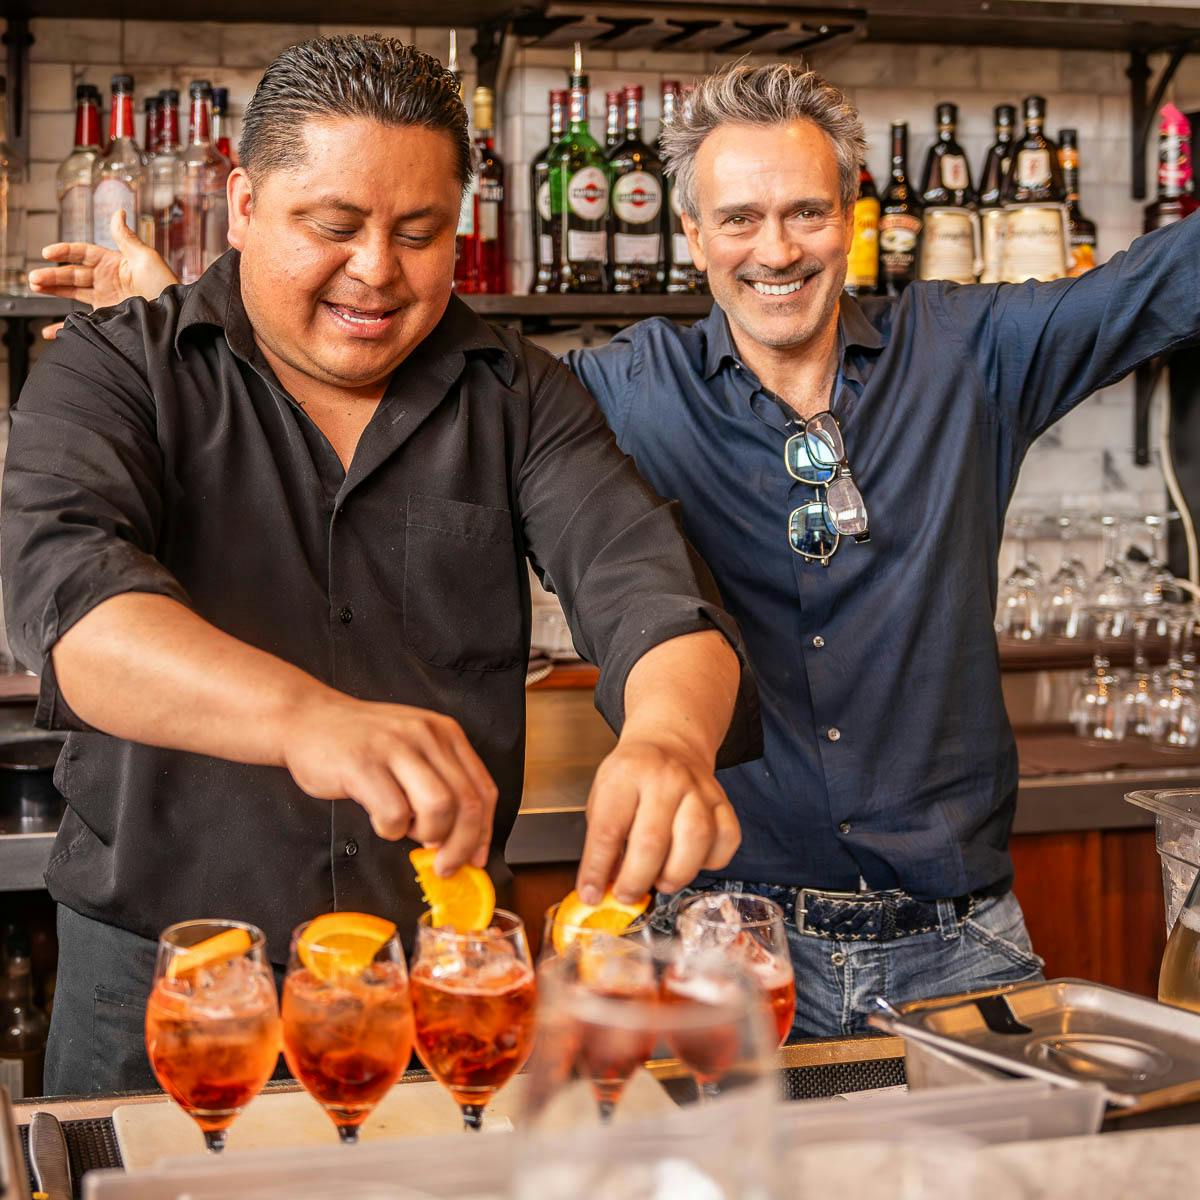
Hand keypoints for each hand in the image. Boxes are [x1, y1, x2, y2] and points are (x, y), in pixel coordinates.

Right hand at [29, 210, 179, 338]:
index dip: (64, 251)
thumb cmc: (168, 288)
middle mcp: (108, 282)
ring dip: (52, 291)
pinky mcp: (110, 320)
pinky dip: (66, 325)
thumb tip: (118, 213)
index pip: (83, 253)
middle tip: (34, 278)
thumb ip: (127, 238)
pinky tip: (52, 330)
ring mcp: (108, 301)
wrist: (177, 319)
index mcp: (115, 264)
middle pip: (73, 275)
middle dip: (52, 275)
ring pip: (72, 294)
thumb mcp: (147, 259)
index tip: (47, 253)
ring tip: (35, 289)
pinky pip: (84, 321)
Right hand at [279, 693, 498, 873]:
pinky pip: (393, 814)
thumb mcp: (412, 750)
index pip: (483, 789)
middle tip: (443, 865)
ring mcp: (396, 747)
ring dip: (426, 834)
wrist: (307, 718)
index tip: (476, 858)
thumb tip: (461, 839)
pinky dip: (389, 829)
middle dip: (460, 846)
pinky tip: (378, 818)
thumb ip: (439, 783)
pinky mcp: (364, 764)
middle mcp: (426, 735)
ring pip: (439, 807)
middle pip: (467, 803)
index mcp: (445, 733)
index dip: (483, 832)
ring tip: (405, 828)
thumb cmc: (361, 742)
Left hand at [577, 731, 740, 905]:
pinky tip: (691, 862)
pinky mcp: (722, 802)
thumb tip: (602, 888)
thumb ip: (602, 841)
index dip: (598, 870)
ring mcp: (699, 789)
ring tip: (659, 881)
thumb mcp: (604, 795)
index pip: (609, 830)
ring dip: (674, 875)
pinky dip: (710, 862)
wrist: (669, 743)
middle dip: (635, 880)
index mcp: (627, 773)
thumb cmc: (632, 776)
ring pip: (695, 840)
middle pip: (652, 841)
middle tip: (625, 894)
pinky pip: (726, 840)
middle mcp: (665, 778)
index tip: (591, 894)